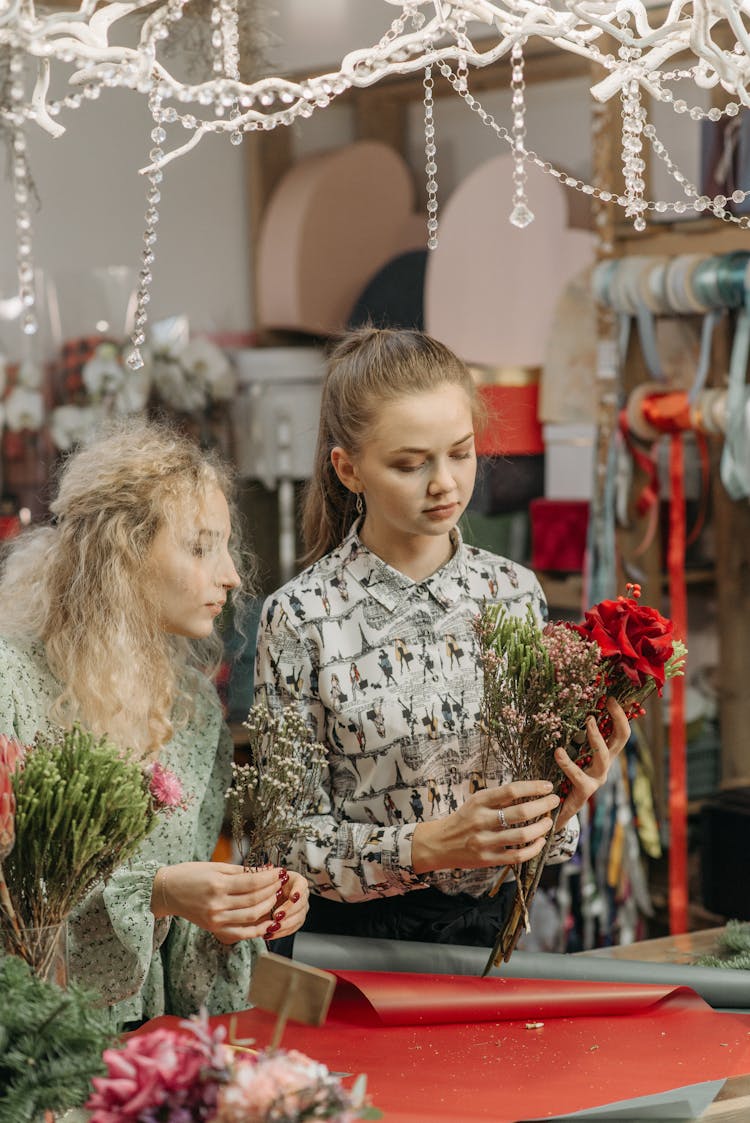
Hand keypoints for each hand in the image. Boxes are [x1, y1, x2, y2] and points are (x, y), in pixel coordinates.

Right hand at [151, 862, 286, 943]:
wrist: (168, 891)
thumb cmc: (191, 874)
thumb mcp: (216, 867)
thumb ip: (242, 870)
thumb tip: (266, 869)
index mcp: (218, 885)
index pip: (252, 883)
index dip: (269, 878)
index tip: (279, 872)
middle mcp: (217, 904)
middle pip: (254, 900)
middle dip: (272, 890)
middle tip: (280, 883)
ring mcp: (216, 919)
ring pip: (251, 917)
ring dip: (268, 907)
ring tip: (276, 897)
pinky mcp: (214, 929)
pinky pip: (241, 933)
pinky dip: (257, 930)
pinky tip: (268, 922)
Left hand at [263, 870, 309, 940]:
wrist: (264, 900)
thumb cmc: (266, 887)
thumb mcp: (266, 880)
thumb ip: (268, 876)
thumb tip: (268, 869)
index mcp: (296, 881)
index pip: (302, 884)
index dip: (298, 891)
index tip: (292, 897)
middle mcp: (301, 895)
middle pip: (301, 903)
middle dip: (288, 911)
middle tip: (276, 916)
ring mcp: (301, 909)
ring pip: (298, 918)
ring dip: (285, 924)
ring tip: (271, 927)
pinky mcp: (297, 921)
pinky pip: (292, 929)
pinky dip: (281, 932)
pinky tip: (270, 933)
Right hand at [411, 781, 560, 873]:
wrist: (439, 843)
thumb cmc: (463, 819)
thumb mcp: (475, 802)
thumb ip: (498, 798)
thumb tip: (530, 790)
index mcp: (479, 802)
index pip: (511, 790)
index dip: (533, 787)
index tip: (547, 786)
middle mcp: (481, 821)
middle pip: (520, 812)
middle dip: (543, 805)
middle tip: (554, 801)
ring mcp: (484, 842)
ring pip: (521, 836)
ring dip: (541, 828)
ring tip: (549, 822)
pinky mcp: (487, 860)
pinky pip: (517, 856)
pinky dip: (533, 849)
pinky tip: (540, 841)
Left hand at [554, 697, 630, 829]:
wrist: (555, 811)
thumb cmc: (560, 778)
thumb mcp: (569, 755)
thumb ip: (571, 738)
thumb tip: (567, 710)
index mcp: (602, 755)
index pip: (619, 732)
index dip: (620, 715)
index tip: (613, 697)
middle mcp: (603, 766)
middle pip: (620, 740)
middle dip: (618, 719)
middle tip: (609, 702)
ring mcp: (596, 779)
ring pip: (604, 756)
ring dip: (597, 737)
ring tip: (589, 721)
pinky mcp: (584, 792)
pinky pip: (578, 776)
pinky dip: (568, 763)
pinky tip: (558, 752)